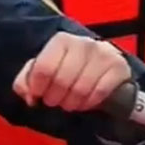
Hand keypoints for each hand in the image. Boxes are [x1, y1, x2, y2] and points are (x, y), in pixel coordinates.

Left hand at [12, 32, 131, 111]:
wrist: (102, 69)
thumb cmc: (68, 70)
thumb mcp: (42, 72)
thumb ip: (26, 81)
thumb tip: (29, 96)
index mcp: (61, 40)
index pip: (44, 68)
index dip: (38, 88)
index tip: (39, 95)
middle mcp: (83, 43)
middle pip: (62, 80)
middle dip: (55, 98)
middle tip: (56, 101)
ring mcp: (103, 53)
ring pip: (80, 89)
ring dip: (72, 103)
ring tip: (70, 103)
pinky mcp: (118, 67)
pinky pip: (99, 92)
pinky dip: (89, 102)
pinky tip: (85, 102)